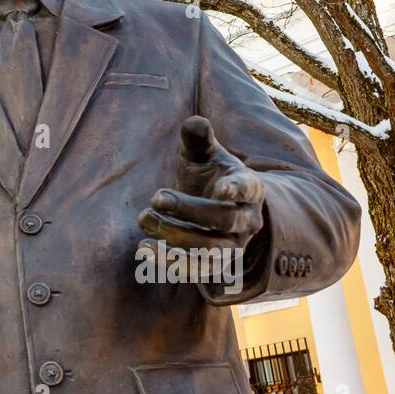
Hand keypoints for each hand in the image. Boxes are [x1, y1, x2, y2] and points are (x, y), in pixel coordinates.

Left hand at [137, 115, 264, 274]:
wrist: (215, 207)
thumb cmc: (208, 174)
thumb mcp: (203, 154)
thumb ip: (198, 138)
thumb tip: (194, 122)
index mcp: (250, 188)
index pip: (250, 189)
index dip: (238, 189)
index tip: (220, 188)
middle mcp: (248, 220)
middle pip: (224, 220)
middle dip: (188, 209)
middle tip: (155, 197)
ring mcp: (234, 246)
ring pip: (211, 251)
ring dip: (175, 238)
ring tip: (144, 220)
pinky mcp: (216, 266)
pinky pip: (197, 271)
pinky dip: (170, 263)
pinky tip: (144, 248)